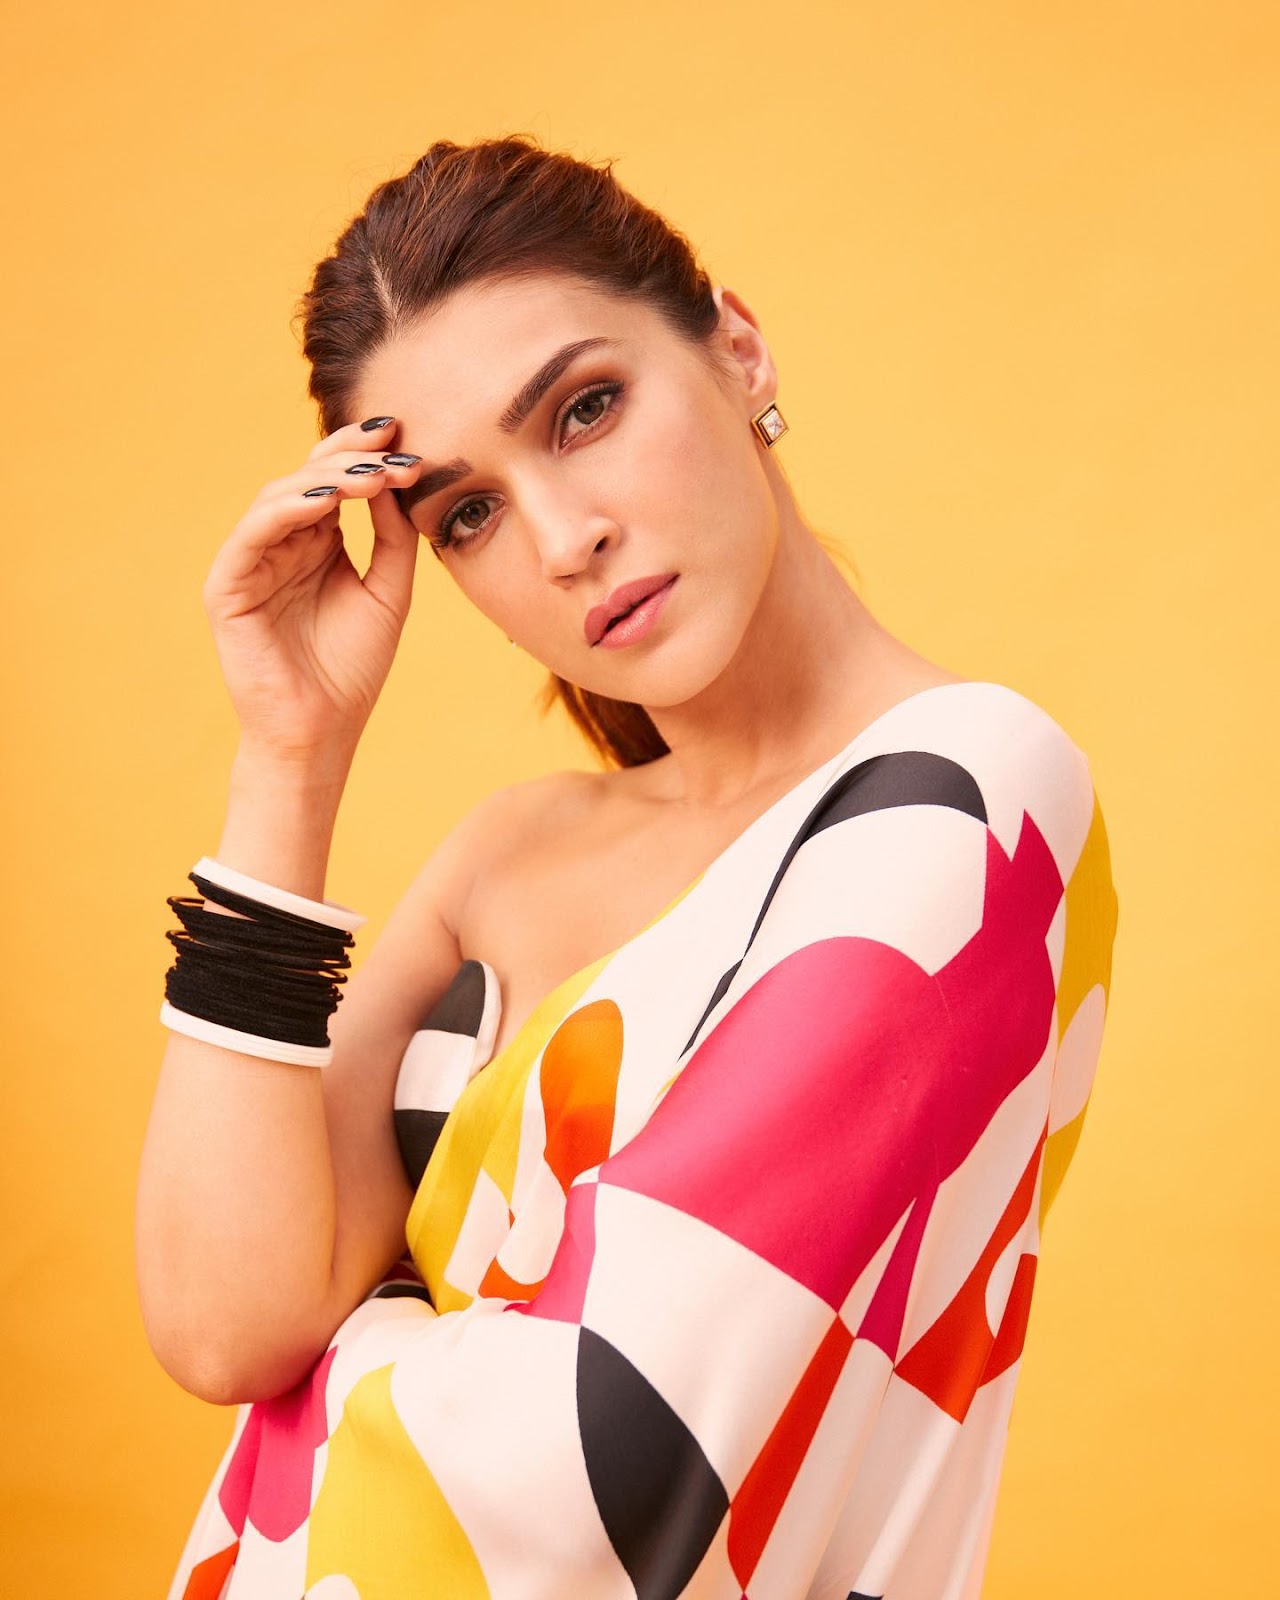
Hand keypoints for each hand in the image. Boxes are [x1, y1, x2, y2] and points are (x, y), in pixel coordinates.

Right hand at [201, 418, 424, 764]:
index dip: (366, 454)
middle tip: (390, 439)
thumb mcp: (389, 592)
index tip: (406, 435)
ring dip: (327, 477)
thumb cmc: (352, 669)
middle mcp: (282, 543)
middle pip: (308, 476)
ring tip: (370, 474)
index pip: (336, 481)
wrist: (322, 731)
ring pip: (280, 496)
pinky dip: (287, 509)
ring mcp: (252, 561)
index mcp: (317, 542)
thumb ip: (393, 538)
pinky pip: (253, 533)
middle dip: (350, 453)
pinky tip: (326, 500)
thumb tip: (397, 480)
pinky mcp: (228, 585)